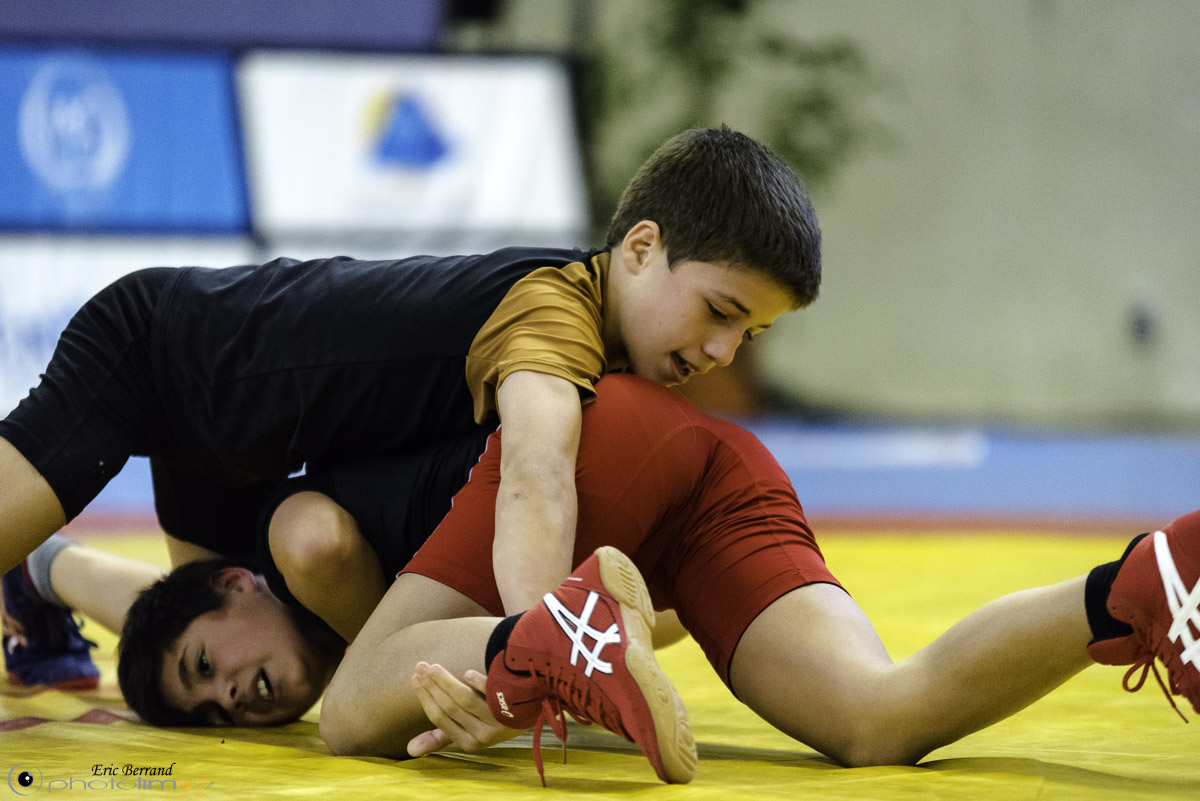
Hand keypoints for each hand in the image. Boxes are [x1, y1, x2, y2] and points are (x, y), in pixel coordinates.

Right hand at [407, 662, 521, 756]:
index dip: (425, 699)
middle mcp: (483, 734)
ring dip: (446, 681)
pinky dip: (479, 683)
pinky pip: (492, 693)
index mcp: (470, 742)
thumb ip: (441, 738)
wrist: (535, 708)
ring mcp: (499, 720)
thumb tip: (410, 749)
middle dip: (431, 686)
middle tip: (420, 667)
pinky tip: (467, 673)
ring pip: (465, 699)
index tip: (415, 679)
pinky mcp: (512, 705)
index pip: (440, 719)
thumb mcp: (470, 733)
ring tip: (433, 666)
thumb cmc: (494, 721)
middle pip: (450, 707)